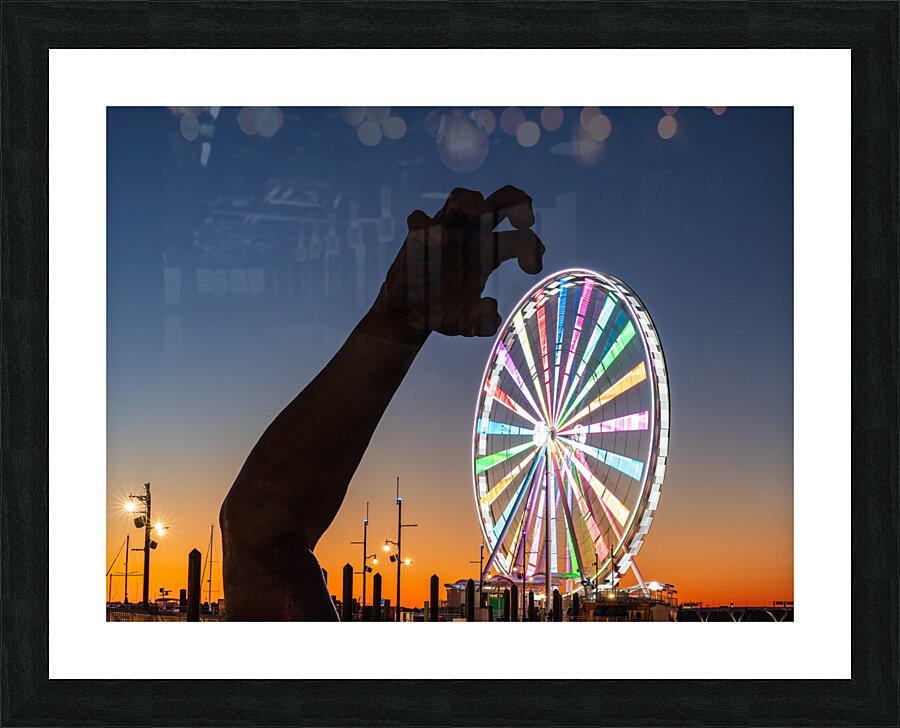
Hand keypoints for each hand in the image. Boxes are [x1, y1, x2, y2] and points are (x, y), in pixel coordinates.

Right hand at [376, 186, 544, 336]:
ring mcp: (444, 230)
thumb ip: (483, 322)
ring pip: (461, 197)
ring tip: (484, 216)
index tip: (533, 267)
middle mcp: (471, 234)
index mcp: (491, 250)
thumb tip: (491, 307)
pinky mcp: (416, 236)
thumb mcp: (468, 324)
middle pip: (499, 200)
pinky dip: (428, 227)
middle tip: (526, 220)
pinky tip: (437, 241)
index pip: (520, 237)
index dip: (532, 247)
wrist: (410, 315)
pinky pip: (420, 221)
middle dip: (516, 201)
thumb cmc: (444, 311)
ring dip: (474, 203)